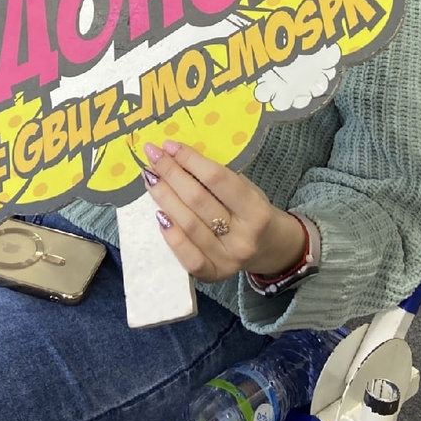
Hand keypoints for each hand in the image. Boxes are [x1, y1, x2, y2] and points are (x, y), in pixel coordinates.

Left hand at [141, 140, 307, 282]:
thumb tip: (177, 157)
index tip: (169, 145)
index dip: (190, 160)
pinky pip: (187, 255)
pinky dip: (171, 234)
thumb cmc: (253, 212)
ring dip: (164, 198)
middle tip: (152, 156)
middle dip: (171, 174)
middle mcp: (243, 237)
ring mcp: (227, 259)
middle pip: (198, 200)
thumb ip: (218, 179)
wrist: (270, 249)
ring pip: (188, 225)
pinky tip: (159, 215)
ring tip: (150, 178)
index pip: (217, 179)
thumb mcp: (248, 190)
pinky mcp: (213, 275)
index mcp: (256, 211)